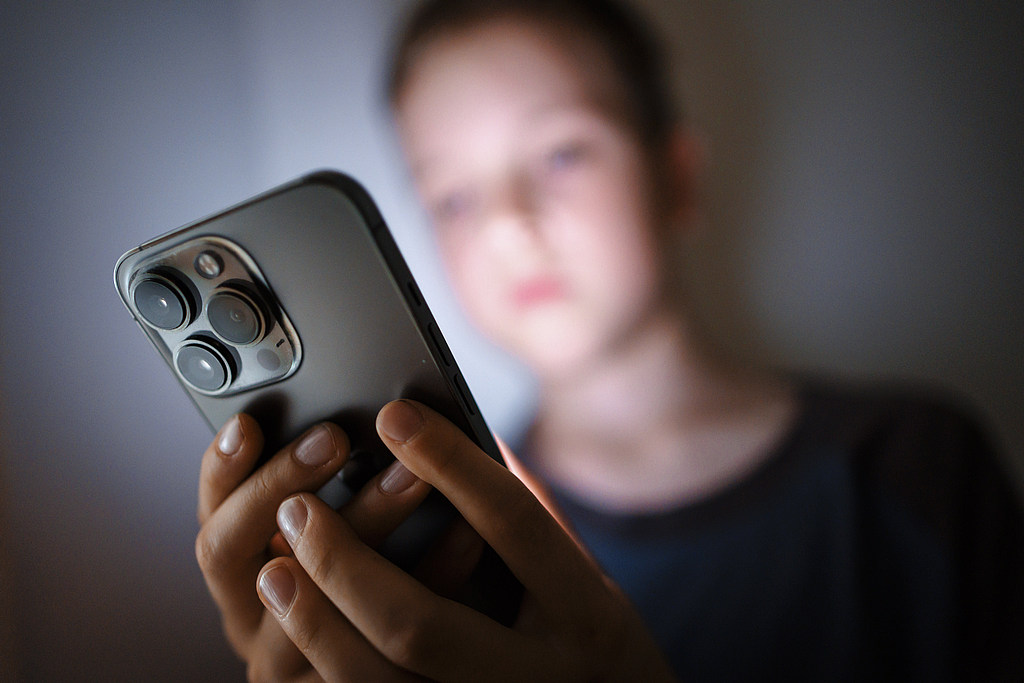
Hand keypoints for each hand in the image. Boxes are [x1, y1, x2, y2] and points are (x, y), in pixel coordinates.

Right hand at [195, 413, 437, 680]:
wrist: (446, 654)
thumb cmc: (389, 573)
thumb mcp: (340, 533)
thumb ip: (332, 485)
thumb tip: (368, 411)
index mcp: (242, 582)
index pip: (214, 524)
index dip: (222, 474)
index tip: (250, 423)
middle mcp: (256, 627)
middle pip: (237, 557)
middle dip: (280, 485)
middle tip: (334, 437)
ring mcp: (299, 668)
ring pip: (314, 602)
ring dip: (364, 525)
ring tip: (411, 472)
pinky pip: (395, 633)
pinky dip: (435, 573)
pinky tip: (467, 530)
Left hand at [257, 400, 675, 681]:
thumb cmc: (598, 647)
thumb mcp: (589, 582)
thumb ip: (532, 520)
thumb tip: (470, 437)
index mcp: (585, 612)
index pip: (513, 524)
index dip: (451, 464)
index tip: (394, 416)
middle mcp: (536, 676)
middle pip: (418, 624)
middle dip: (345, 563)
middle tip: (298, 507)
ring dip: (314, 623)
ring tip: (275, 568)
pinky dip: (323, 664)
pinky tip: (292, 628)